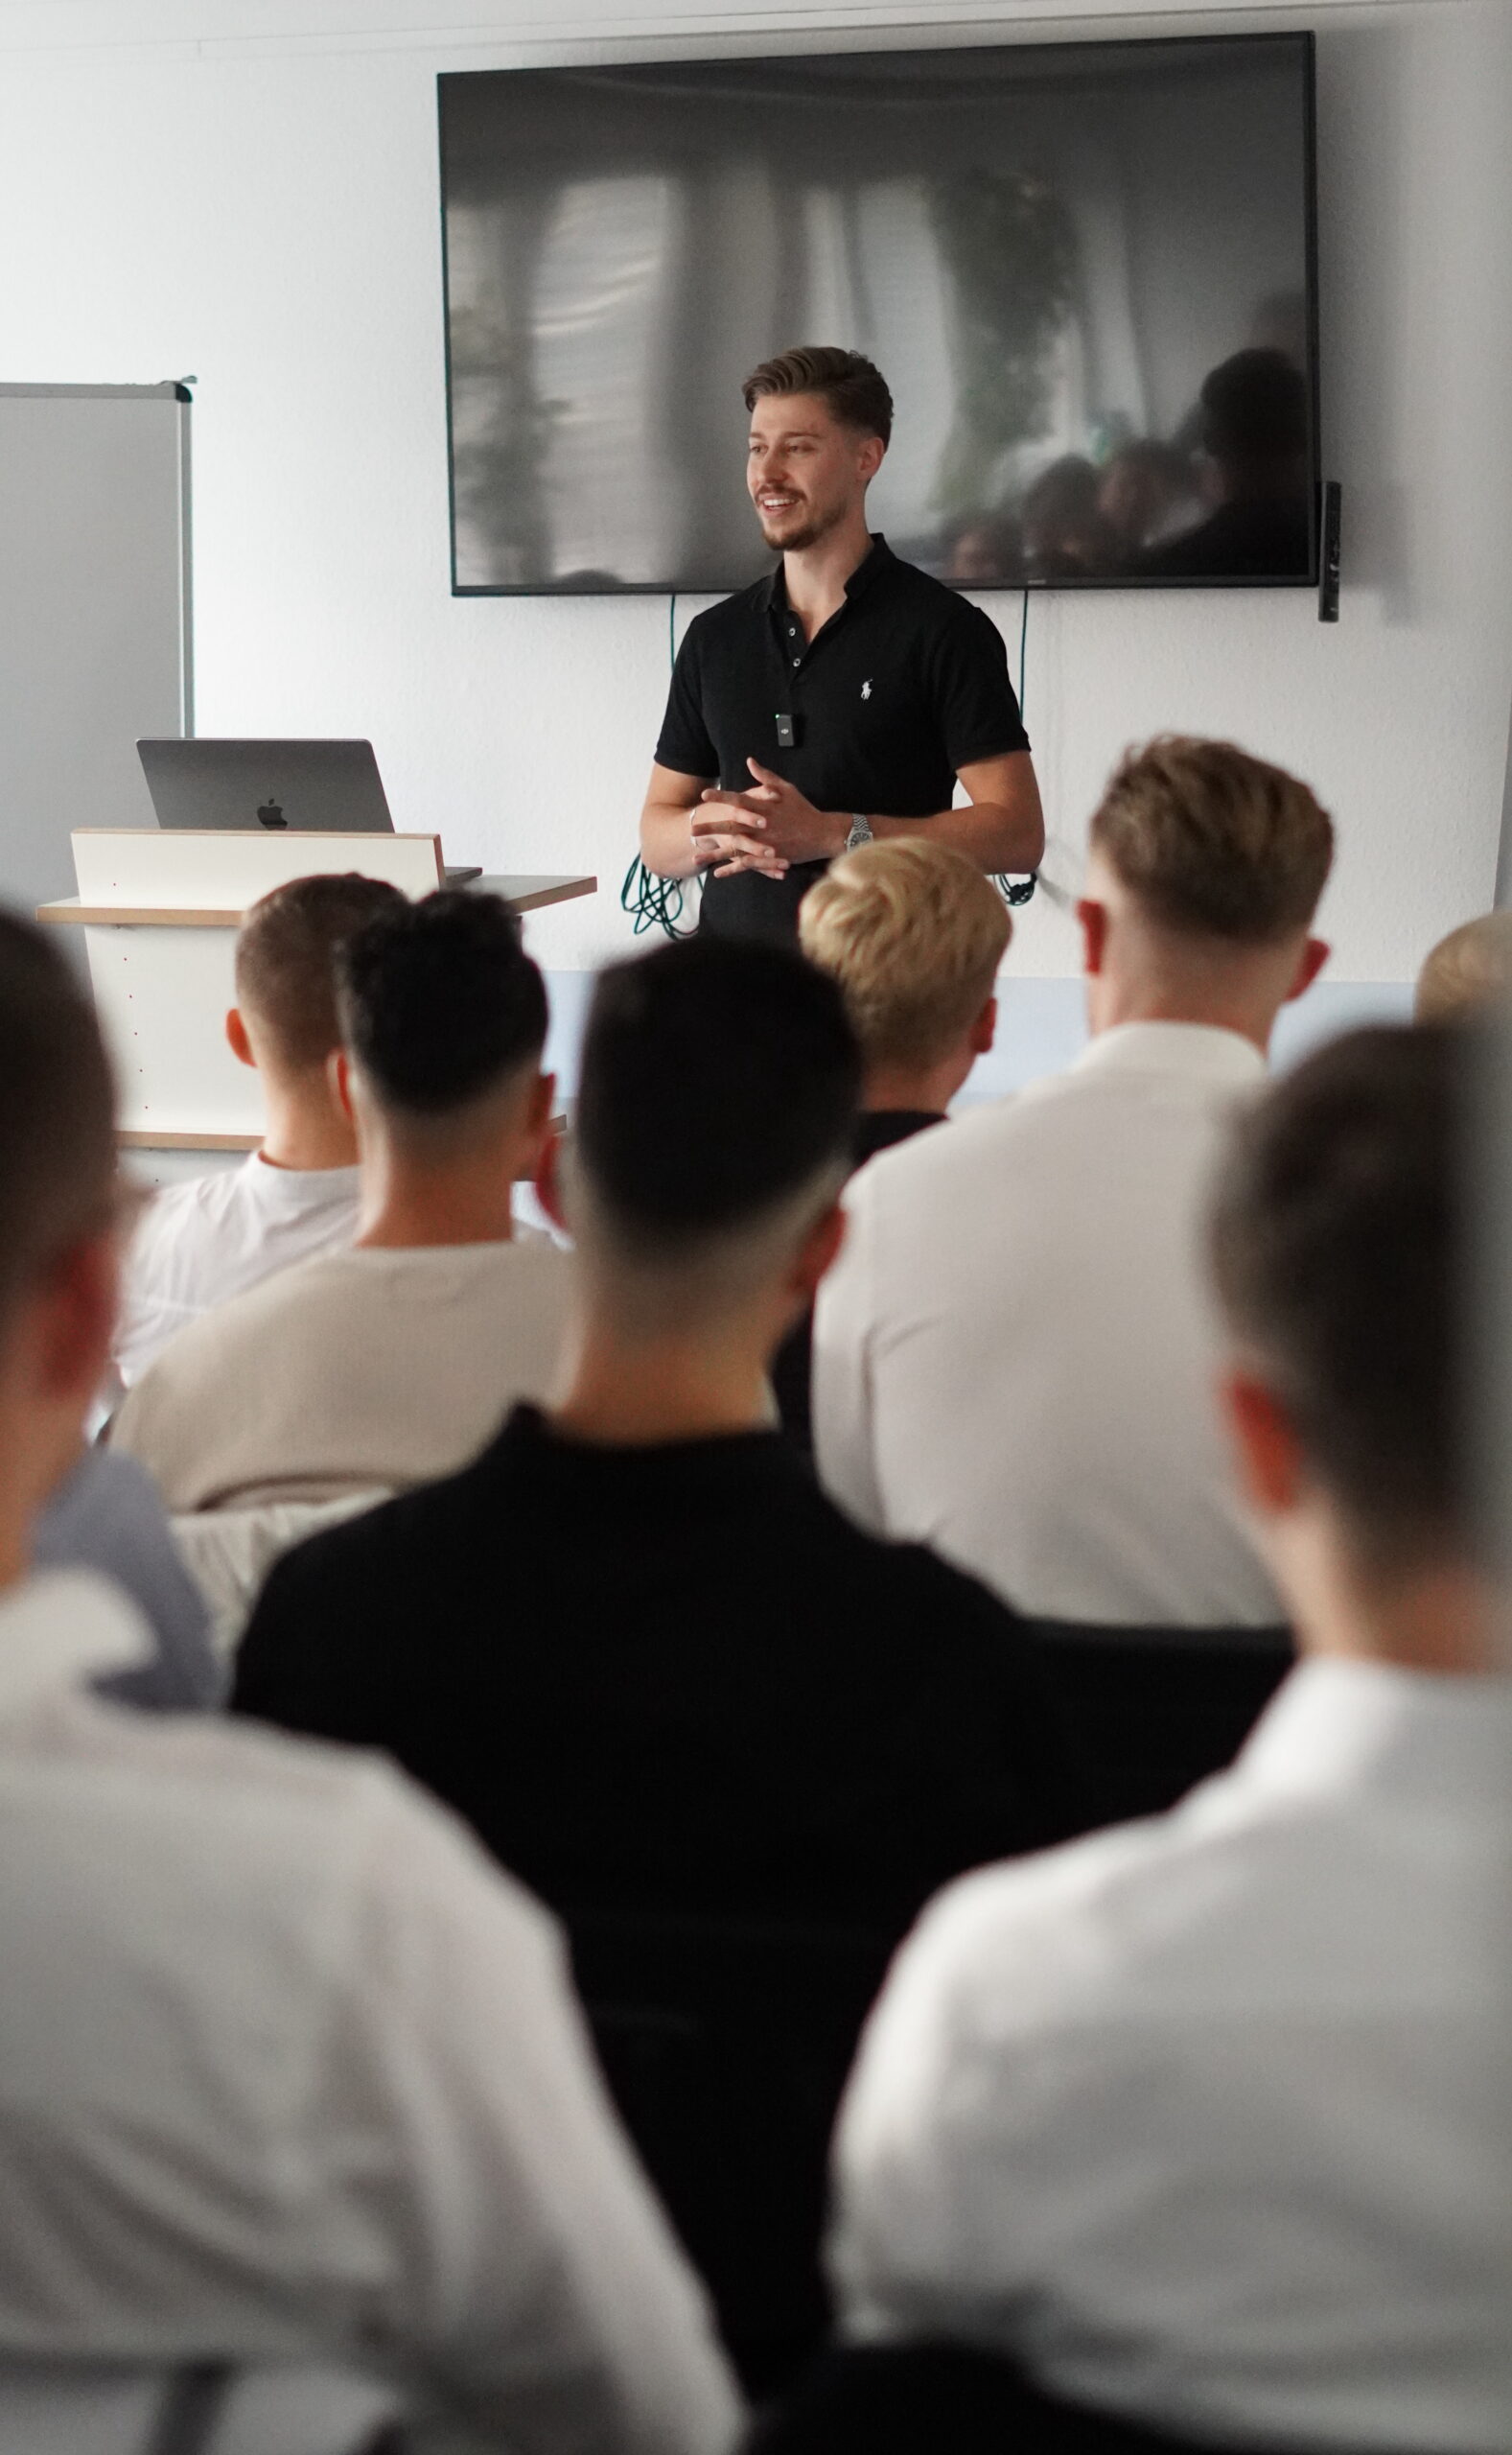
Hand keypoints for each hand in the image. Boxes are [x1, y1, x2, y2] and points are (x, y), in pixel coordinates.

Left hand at [690, 760, 845, 877]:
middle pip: (731, 826)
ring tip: (695, 857)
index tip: (704, 795)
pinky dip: (732, 869)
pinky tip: (716, 873)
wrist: (822, 834)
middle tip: (691, 830)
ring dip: (714, 853)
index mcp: (764, 807)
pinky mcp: (768, 857)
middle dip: (710, 828)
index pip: (738, 800)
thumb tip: (749, 761)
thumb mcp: (786, 788)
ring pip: (734, 849)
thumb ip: (765, 777)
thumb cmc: (803, 809)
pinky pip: (746, 865)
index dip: (721, 797)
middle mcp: (761, 825)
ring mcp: (764, 843)